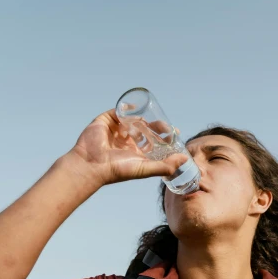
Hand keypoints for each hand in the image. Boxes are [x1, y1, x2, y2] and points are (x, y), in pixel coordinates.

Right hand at [67, 109, 187, 186]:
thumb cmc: (117, 170)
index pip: (153, 141)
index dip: (164, 136)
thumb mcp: (145, 168)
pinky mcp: (105, 121)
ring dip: (143, 118)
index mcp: (135, 153)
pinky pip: (118, 111)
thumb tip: (185, 160)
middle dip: (156, 126)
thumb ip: (165, 166)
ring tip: (153, 118)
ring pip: (133, 119)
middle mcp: (126, 141)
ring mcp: (116, 130)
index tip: (175, 132)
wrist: (92, 164)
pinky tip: (136, 108)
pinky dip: (127, 108)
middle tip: (166, 126)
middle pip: (145, 129)